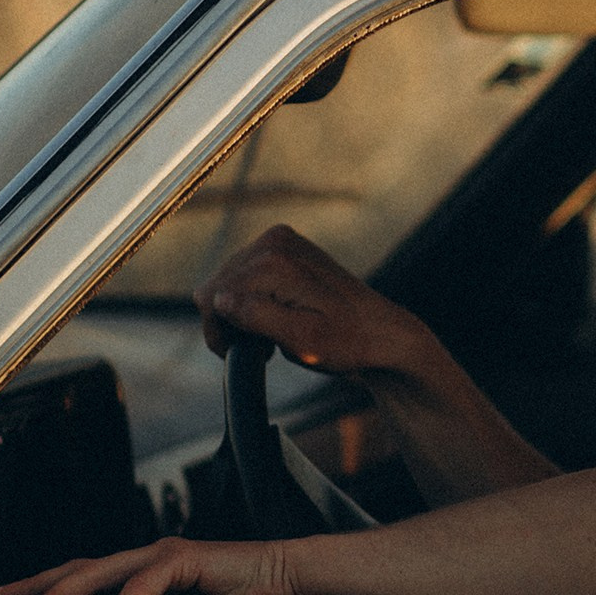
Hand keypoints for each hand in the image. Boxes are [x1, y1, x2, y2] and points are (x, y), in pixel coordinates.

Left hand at [0, 538, 300, 594]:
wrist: (289, 579)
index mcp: (147, 570)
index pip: (84, 575)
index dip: (44, 587)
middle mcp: (150, 556)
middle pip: (79, 569)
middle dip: (35, 588)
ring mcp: (165, 555)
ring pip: (99, 574)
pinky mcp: (186, 560)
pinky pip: (143, 587)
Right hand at [193, 225, 435, 375]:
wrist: (383, 334)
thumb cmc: (348, 342)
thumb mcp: (301, 340)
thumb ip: (257, 316)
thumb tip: (220, 300)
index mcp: (276, 260)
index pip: (212, 295)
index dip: (219, 331)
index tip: (240, 352)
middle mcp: (276, 241)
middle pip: (216, 285)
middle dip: (229, 320)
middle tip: (260, 346)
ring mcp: (283, 242)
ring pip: (229, 282)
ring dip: (241, 312)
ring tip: (271, 335)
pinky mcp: (288, 250)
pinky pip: (247, 276)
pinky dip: (254, 299)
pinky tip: (275, 317)